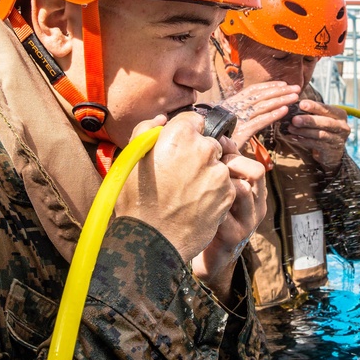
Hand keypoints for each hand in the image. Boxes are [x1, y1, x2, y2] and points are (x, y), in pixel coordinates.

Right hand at [117, 113, 234, 263]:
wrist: (152, 240)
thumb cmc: (137, 199)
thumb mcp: (131, 159)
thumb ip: (146, 130)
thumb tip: (162, 120)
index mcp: (179, 136)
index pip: (194, 119)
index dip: (185, 131)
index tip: (178, 147)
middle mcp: (204, 149)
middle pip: (208, 142)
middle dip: (197, 153)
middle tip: (179, 174)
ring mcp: (219, 172)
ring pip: (217, 164)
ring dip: (207, 172)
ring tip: (186, 192)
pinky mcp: (228, 193)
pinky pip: (224, 185)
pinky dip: (214, 191)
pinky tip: (195, 203)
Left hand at [192, 138, 266, 301]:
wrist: (209, 258)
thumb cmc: (213, 218)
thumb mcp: (221, 191)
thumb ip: (222, 168)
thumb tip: (217, 137)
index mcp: (255, 192)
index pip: (254, 162)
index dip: (233, 151)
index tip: (213, 146)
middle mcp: (256, 205)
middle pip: (256, 171)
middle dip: (230, 163)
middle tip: (209, 166)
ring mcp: (248, 222)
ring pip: (240, 190)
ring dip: (218, 182)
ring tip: (199, 184)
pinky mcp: (233, 237)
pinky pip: (222, 213)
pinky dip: (205, 205)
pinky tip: (191, 205)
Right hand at [220, 81, 300, 146]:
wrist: (203, 144)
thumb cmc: (213, 134)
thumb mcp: (224, 119)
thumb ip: (236, 114)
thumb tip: (248, 110)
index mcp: (231, 103)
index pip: (252, 90)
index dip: (269, 86)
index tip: (282, 84)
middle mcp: (235, 108)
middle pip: (261, 96)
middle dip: (280, 91)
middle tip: (296, 88)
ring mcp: (238, 119)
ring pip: (263, 106)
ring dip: (281, 100)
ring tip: (295, 97)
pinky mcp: (241, 132)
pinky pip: (260, 121)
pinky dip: (273, 115)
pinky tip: (285, 111)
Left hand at [281, 99, 350, 172]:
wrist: (331, 152)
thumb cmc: (324, 130)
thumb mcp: (322, 119)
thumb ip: (312, 113)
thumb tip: (293, 106)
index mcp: (340, 115)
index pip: (327, 109)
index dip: (314, 106)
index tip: (301, 104)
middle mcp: (342, 126)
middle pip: (326, 122)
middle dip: (309, 120)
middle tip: (294, 119)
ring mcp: (338, 139)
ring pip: (320, 134)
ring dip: (304, 131)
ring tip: (291, 128)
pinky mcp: (331, 150)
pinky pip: (316, 144)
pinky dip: (303, 141)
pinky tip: (293, 137)